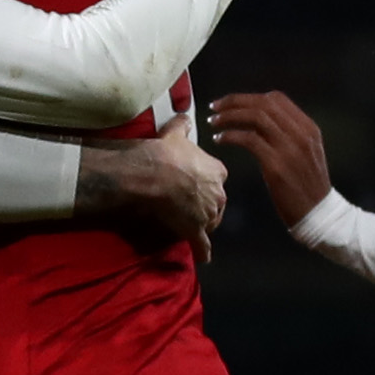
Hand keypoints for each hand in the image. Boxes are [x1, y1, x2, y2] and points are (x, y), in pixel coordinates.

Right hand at [77, 136, 229, 255]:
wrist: (156, 172)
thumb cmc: (167, 152)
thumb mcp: (176, 133)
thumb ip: (183, 125)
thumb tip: (185, 116)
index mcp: (218, 171)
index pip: (219, 177)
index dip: (207, 180)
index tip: (197, 180)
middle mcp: (218, 194)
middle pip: (218, 201)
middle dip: (208, 203)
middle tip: (192, 202)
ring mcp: (208, 213)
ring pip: (211, 221)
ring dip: (204, 223)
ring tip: (191, 223)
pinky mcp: (195, 229)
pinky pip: (202, 244)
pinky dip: (203, 251)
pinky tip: (204, 258)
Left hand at [207, 92, 334, 223]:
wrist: (319, 213)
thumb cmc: (308, 186)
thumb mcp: (306, 152)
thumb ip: (289, 134)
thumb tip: (259, 120)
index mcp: (308, 127)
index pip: (276, 99)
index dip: (249, 97)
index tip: (230, 102)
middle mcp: (301, 133)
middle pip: (263, 104)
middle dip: (235, 102)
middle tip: (214, 108)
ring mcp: (289, 148)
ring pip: (255, 117)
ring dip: (229, 116)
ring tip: (213, 122)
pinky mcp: (276, 165)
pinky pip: (249, 139)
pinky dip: (231, 136)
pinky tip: (220, 140)